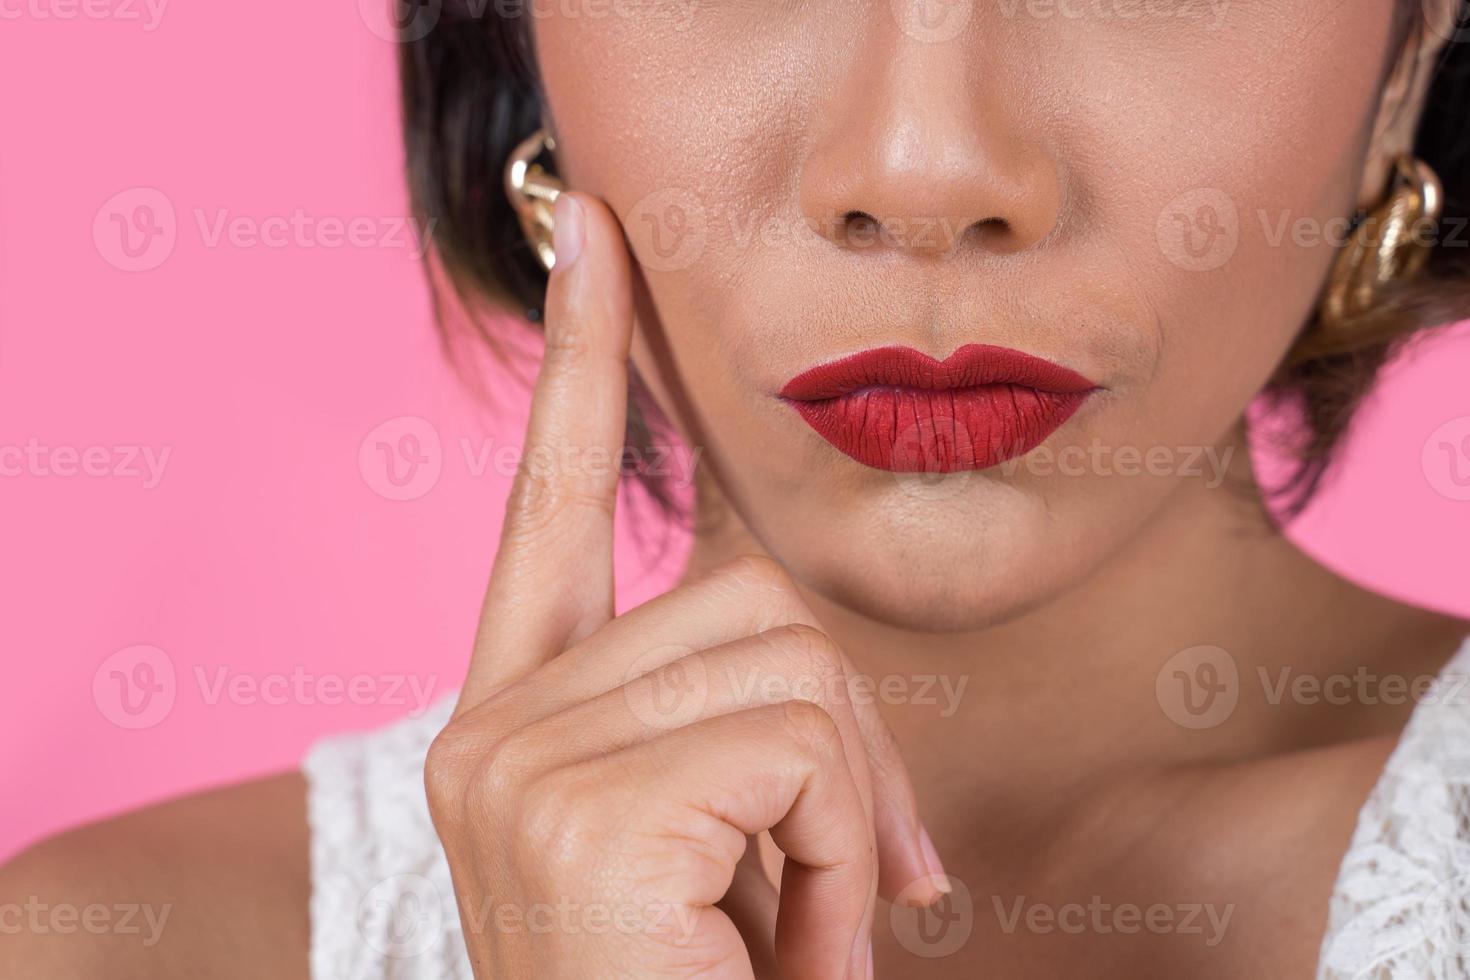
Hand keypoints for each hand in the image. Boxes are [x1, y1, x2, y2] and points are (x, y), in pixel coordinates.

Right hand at [425, 191, 946, 978]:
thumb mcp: (717, 840)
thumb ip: (734, 714)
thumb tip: (800, 643)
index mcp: (518, 715)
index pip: (549, 499)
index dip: (585, 363)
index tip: (602, 235)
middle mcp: (488, 723)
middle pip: (751, 597)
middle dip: (843, 750)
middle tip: (828, 900)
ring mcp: (518, 761)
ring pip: (794, 663)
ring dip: (846, 819)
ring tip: (789, 940)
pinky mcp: (581, 805)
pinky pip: (802, 745)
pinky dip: (844, 858)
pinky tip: (782, 958)